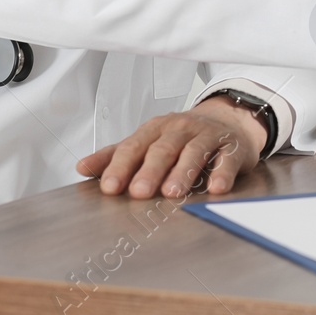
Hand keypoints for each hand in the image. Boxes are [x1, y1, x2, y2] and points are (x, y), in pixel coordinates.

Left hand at [76, 97, 262, 198]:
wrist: (228, 121)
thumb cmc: (183, 137)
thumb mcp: (148, 141)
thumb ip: (117, 155)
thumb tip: (82, 167)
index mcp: (156, 128)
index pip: (135, 146)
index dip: (121, 166)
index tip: (109, 187)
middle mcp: (181, 129)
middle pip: (163, 149)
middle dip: (150, 171)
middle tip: (139, 192)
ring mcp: (208, 136)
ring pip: (194, 152)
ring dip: (183, 172)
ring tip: (173, 193)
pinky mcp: (233, 147)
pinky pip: (227, 159)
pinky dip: (222, 173)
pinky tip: (216, 188)